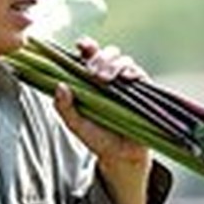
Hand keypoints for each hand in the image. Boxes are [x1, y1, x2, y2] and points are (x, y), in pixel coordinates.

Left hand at [53, 38, 153, 203]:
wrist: (121, 156)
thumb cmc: (97, 138)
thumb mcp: (76, 125)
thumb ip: (64, 107)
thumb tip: (60, 86)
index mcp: (90, 79)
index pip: (88, 55)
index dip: (87, 46)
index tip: (82, 46)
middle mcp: (110, 76)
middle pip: (106, 53)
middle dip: (100, 58)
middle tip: (93, 72)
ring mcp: (127, 82)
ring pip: (123, 59)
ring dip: (114, 64)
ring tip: (106, 80)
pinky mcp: (143, 90)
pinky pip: (139, 73)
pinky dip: (133, 71)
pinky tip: (127, 78)